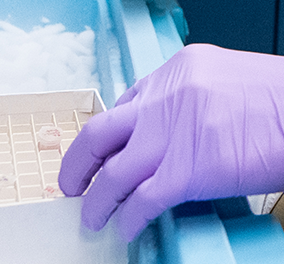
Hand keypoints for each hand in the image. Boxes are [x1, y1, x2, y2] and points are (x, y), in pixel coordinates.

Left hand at [60, 44, 283, 240]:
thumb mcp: (229, 81)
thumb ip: (192, 99)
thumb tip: (172, 128)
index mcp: (177, 71)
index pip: (126, 104)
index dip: (109, 135)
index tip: (101, 153)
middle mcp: (165, 100)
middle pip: (97, 134)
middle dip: (75, 164)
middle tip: (68, 185)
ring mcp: (172, 136)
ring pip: (111, 173)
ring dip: (94, 201)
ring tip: (91, 218)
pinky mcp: (187, 171)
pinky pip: (141, 200)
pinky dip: (127, 218)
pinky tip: (125, 227)